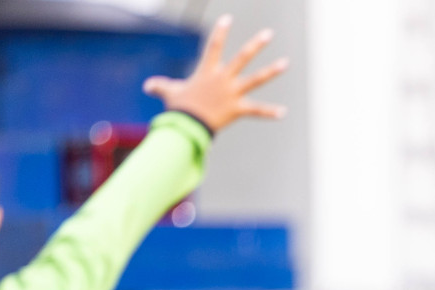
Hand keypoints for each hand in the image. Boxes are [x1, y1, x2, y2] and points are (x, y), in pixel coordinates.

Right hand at [143, 16, 288, 132]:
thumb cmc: (178, 108)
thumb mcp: (168, 93)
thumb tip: (148, 86)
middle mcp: (222, 78)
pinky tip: (283, 112)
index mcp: (207, 71)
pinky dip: (269, 112)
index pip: (214, 46)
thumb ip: (160, 86)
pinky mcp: (238, 108)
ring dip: (271, 71)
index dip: (221, 31)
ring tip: (286, 63)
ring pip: (255, 79)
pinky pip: (256, 110)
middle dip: (256, 45)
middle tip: (269, 34)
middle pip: (242, 57)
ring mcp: (232, 93)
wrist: (187, 125)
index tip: (228, 19)